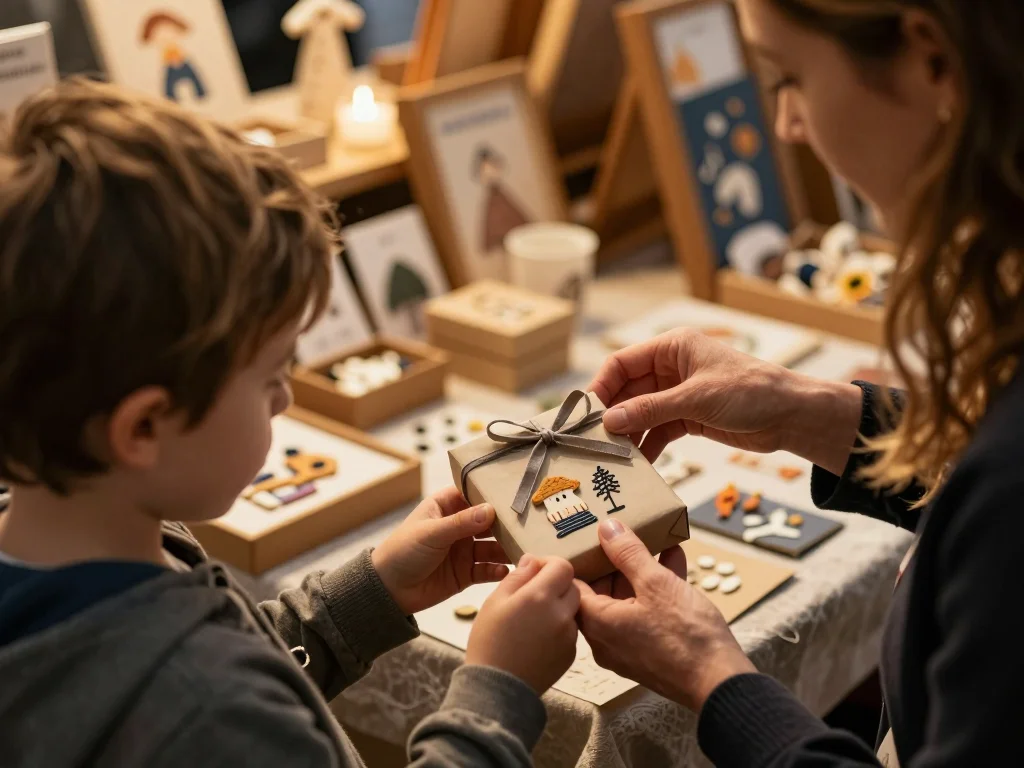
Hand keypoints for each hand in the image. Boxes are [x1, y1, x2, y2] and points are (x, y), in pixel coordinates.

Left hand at [372, 487, 509, 615]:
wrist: (388, 590)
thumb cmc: (402, 551)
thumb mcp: (431, 533)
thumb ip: (461, 523)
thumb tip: (490, 510)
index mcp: (446, 507)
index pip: (473, 494)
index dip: (492, 494)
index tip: (514, 493)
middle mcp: (458, 526)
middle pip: (489, 521)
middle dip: (506, 524)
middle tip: (527, 525)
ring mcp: (464, 550)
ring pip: (492, 547)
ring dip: (505, 548)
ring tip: (521, 550)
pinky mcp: (466, 573)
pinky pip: (487, 570)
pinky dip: (497, 570)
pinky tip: (505, 571)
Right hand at [466, 555, 579, 694]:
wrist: (497, 687)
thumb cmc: (489, 640)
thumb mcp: (495, 600)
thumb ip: (518, 576)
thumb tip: (533, 561)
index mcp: (540, 596)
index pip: (563, 566)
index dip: (549, 564)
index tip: (535, 570)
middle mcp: (561, 614)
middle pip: (572, 585)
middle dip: (556, 584)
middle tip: (533, 593)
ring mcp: (569, 636)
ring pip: (572, 608)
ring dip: (558, 605)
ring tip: (534, 617)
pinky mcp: (571, 653)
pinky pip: (570, 630)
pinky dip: (559, 627)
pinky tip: (538, 636)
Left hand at [576, 519, 755, 711]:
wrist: (721, 681)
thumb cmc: (685, 636)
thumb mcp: (656, 583)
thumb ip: (628, 553)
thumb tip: (607, 529)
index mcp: (598, 624)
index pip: (574, 586)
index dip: (581, 558)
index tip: (587, 535)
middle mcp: (607, 640)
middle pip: (601, 591)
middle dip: (615, 560)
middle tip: (621, 532)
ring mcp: (630, 647)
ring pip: (628, 600)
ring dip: (641, 570)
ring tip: (653, 538)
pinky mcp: (652, 650)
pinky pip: (646, 612)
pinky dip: (657, 589)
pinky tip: (673, 559)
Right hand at [589, 328, 861, 474]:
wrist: (792, 415)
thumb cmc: (750, 391)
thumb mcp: (696, 399)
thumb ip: (650, 409)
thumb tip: (610, 421)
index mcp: (671, 348)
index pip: (621, 364)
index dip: (601, 387)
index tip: (585, 415)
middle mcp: (670, 368)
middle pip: (627, 391)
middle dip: (612, 416)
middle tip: (593, 443)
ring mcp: (678, 394)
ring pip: (640, 414)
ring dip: (628, 435)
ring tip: (613, 459)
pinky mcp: (688, 418)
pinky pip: (658, 431)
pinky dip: (648, 446)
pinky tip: (640, 465)